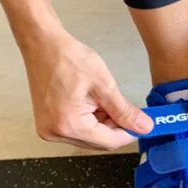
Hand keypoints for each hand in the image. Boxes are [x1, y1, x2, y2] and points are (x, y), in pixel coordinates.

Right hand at [21, 29, 152, 150]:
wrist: (42, 45)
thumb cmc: (69, 59)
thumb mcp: (104, 85)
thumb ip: (125, 111)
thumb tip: (144, 128)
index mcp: (69, 125)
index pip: (108, 142)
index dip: (129, 134)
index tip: (143, 125)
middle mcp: (55, 133)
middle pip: (98, 143)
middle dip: (115, 128)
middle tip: (127, 110)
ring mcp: (49, 130)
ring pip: (89, 138)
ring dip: (103, 124)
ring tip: (105, 101)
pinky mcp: (47, 124)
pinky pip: (77, 131)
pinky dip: (90, 122)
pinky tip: (93, 104)